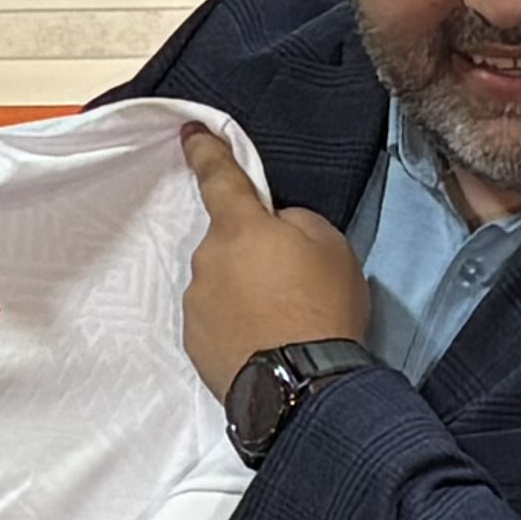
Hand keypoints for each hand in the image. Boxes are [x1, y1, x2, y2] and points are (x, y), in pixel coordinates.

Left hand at [181, 133, 371, 395]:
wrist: (304, 387)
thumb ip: (296, 223)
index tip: (188, 132)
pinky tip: (265, 345)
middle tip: (292, 285)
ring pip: (221, 284)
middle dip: (253, 255)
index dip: (205, 150)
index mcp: (240, 227)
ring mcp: (196, 304)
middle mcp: (207, 259)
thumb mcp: (332, 247)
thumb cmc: (323, 308)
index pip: (219, 177)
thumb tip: (277, 229)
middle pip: (229, 243)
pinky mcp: (194, 343)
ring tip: (283, 323)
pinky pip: (216, 322)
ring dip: (245, 294)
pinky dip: (236, 327)